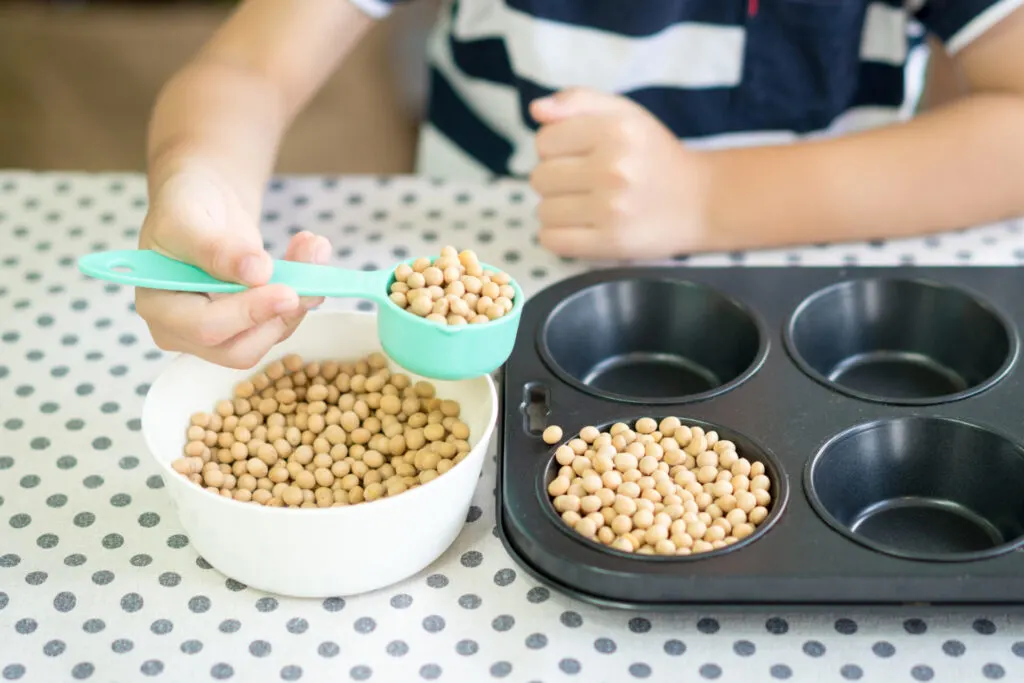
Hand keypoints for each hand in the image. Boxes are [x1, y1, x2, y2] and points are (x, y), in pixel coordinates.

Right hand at [135, 167, 330, 368]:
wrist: (204, 201)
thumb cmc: (184, 207)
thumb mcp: (188, 219)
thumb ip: (216, 248)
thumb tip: (256, 273)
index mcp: (158, 308)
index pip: (205, 328)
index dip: (248, 314)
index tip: (286, 291)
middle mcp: (186, 331)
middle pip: (240, 349)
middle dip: (281, 314)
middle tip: (311, 278)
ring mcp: (221, 331)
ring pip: (270, 335)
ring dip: (302, 297)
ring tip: (314, 248)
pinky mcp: (251, 324)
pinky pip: (283, 320)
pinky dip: (304, 291)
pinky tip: (310, 255)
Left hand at [529, 88, 715, 259]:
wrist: (702, 201)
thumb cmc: (654, 155)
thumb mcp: (625, 114)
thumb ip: (579, 101)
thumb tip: (536, 110)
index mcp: (615, 130)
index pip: (544, 141)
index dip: (555, 149)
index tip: (579, 155)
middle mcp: (614, 168)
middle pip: (540, 178)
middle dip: (556, 180)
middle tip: (585, 182)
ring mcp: (612, 209)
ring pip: (543, 211)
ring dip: (558, 210)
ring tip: (587, 204)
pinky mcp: (611, 243)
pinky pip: (552, 241)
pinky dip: (558, 236)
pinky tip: (581, 226)